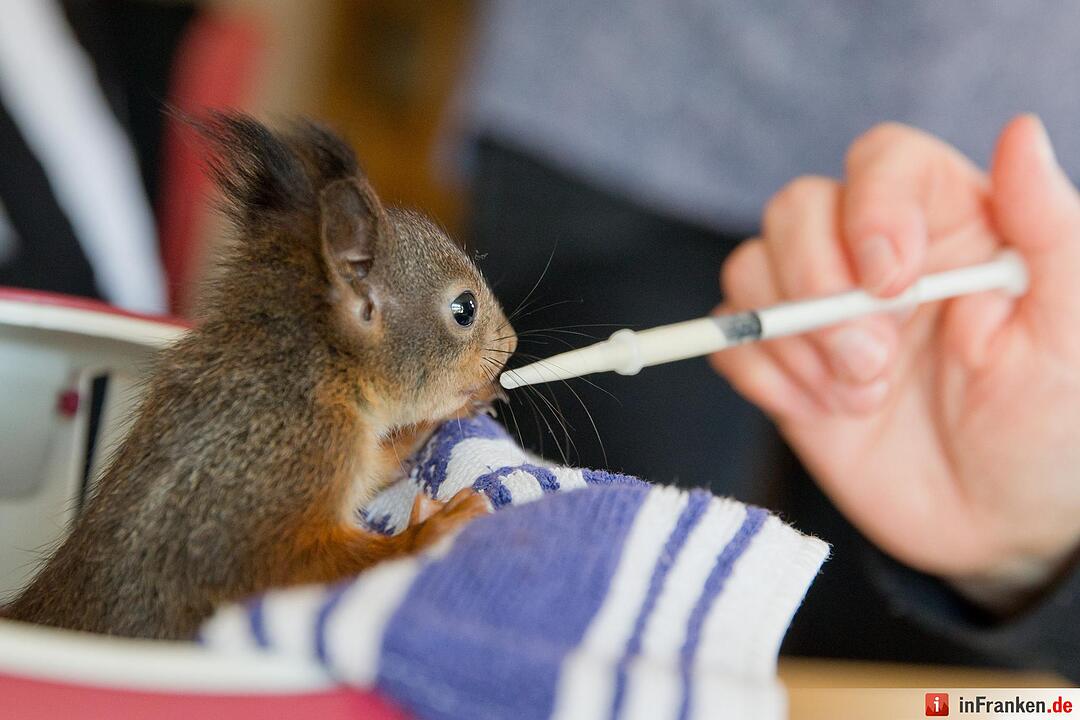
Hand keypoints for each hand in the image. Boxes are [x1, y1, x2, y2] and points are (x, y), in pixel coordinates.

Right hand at [711, 116, 1079, 599]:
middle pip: (797, 208)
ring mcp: (819, 312)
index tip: (893, 281)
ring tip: (861, 396)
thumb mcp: (1073, 331)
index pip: (882, 162)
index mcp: (949, 224)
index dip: (871, 208)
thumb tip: (1020, 131)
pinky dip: (765, 377)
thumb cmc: (1055, 427)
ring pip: (750, 267)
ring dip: (795, 338)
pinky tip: (821, 412)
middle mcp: (873, 255)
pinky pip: (731, 342)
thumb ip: (1051, 228)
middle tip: (872, 360)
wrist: (1000, 527)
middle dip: (818, 285)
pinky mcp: (783, 367)